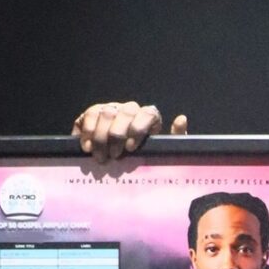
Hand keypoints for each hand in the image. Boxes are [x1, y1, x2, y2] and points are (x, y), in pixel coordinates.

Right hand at [70, 101, 188, 161]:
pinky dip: (86, 131)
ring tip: (100, 157)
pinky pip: (88, 115)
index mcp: (149, 116)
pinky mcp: (94, 114)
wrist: (124, 159)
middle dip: (117, 135)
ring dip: (101, 136)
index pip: (147, 113)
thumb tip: (181, 118)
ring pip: (105, 113)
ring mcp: (111, 109)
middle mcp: (129, 109)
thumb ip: (176, 137)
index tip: (131, 148)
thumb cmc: (147, 154)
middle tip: (113, 156)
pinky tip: (87, 147)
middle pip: (124, 112)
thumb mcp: (164, 150)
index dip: (138, 129)